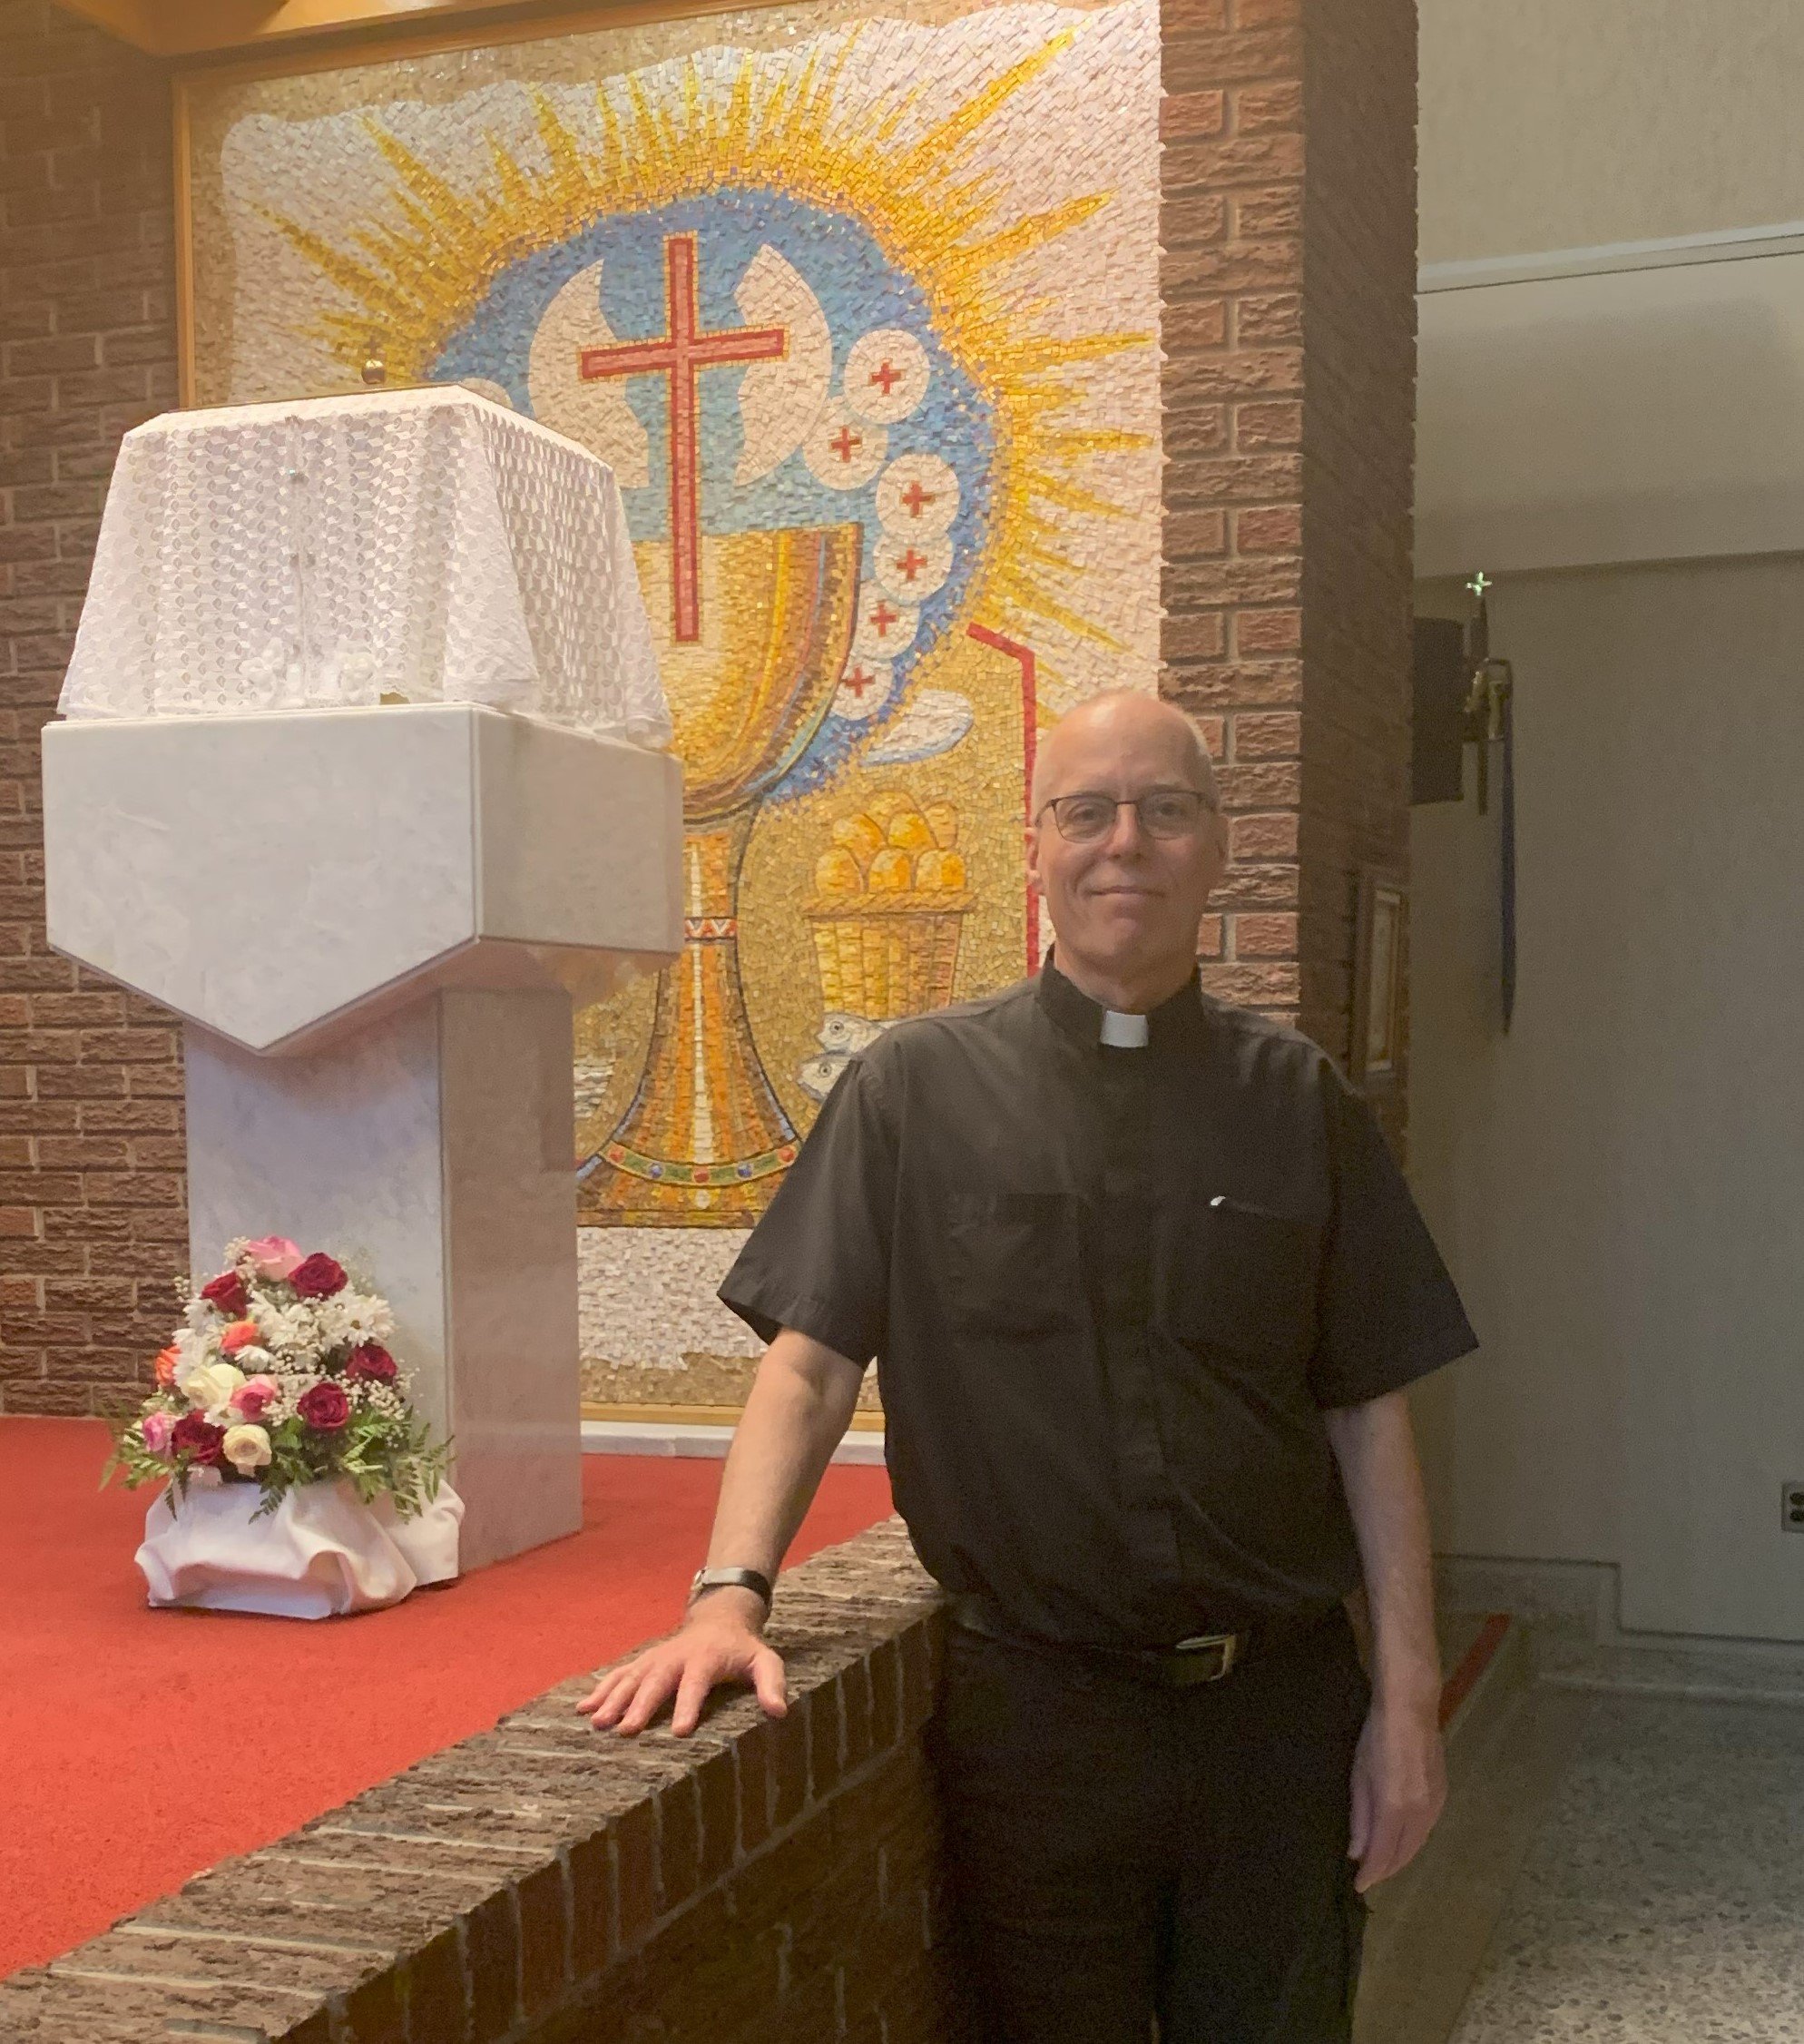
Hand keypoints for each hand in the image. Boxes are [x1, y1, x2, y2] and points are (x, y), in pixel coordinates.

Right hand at [577, 1592, 787, 1737]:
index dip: (688, 1705)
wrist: (719, 1618)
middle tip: (626, 1731)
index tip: (679, 1730)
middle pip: (657, 1681)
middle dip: (640, 1705)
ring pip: (631, 1677)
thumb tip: (778, 1712)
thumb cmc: (743, 1650)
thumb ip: (772, 1684)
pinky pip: (618, 1675)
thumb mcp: (765, 1661)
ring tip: (598, 1723)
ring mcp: (656, 1658)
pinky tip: (581, 1709)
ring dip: (613, 1699)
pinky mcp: (644, 1662)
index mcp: (706, 1659)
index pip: (696, 1683)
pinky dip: (600, 1690)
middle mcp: (676, 1657)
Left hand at [1347, 1689, 1445, 1891]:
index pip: (1383, 1854)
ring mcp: (1435, 1805)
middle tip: (1369, 1878)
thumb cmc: (1376, 1738)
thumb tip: (1356, 1853)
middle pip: (1403, 1853)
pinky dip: (1413, 1842)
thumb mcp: (1359, 1776)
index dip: (1370, 1873)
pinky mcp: (1443, 1796)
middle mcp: (1419, 1813)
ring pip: (1418, 1844)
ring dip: (1401, 1857)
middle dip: (1386, 1869)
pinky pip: (1427, 1830)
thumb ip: (1360, 1817)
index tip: (1359, 1886)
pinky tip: (1403, 1842)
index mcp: (1395, 1808)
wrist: (1410, 1710)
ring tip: (1383, 1864)